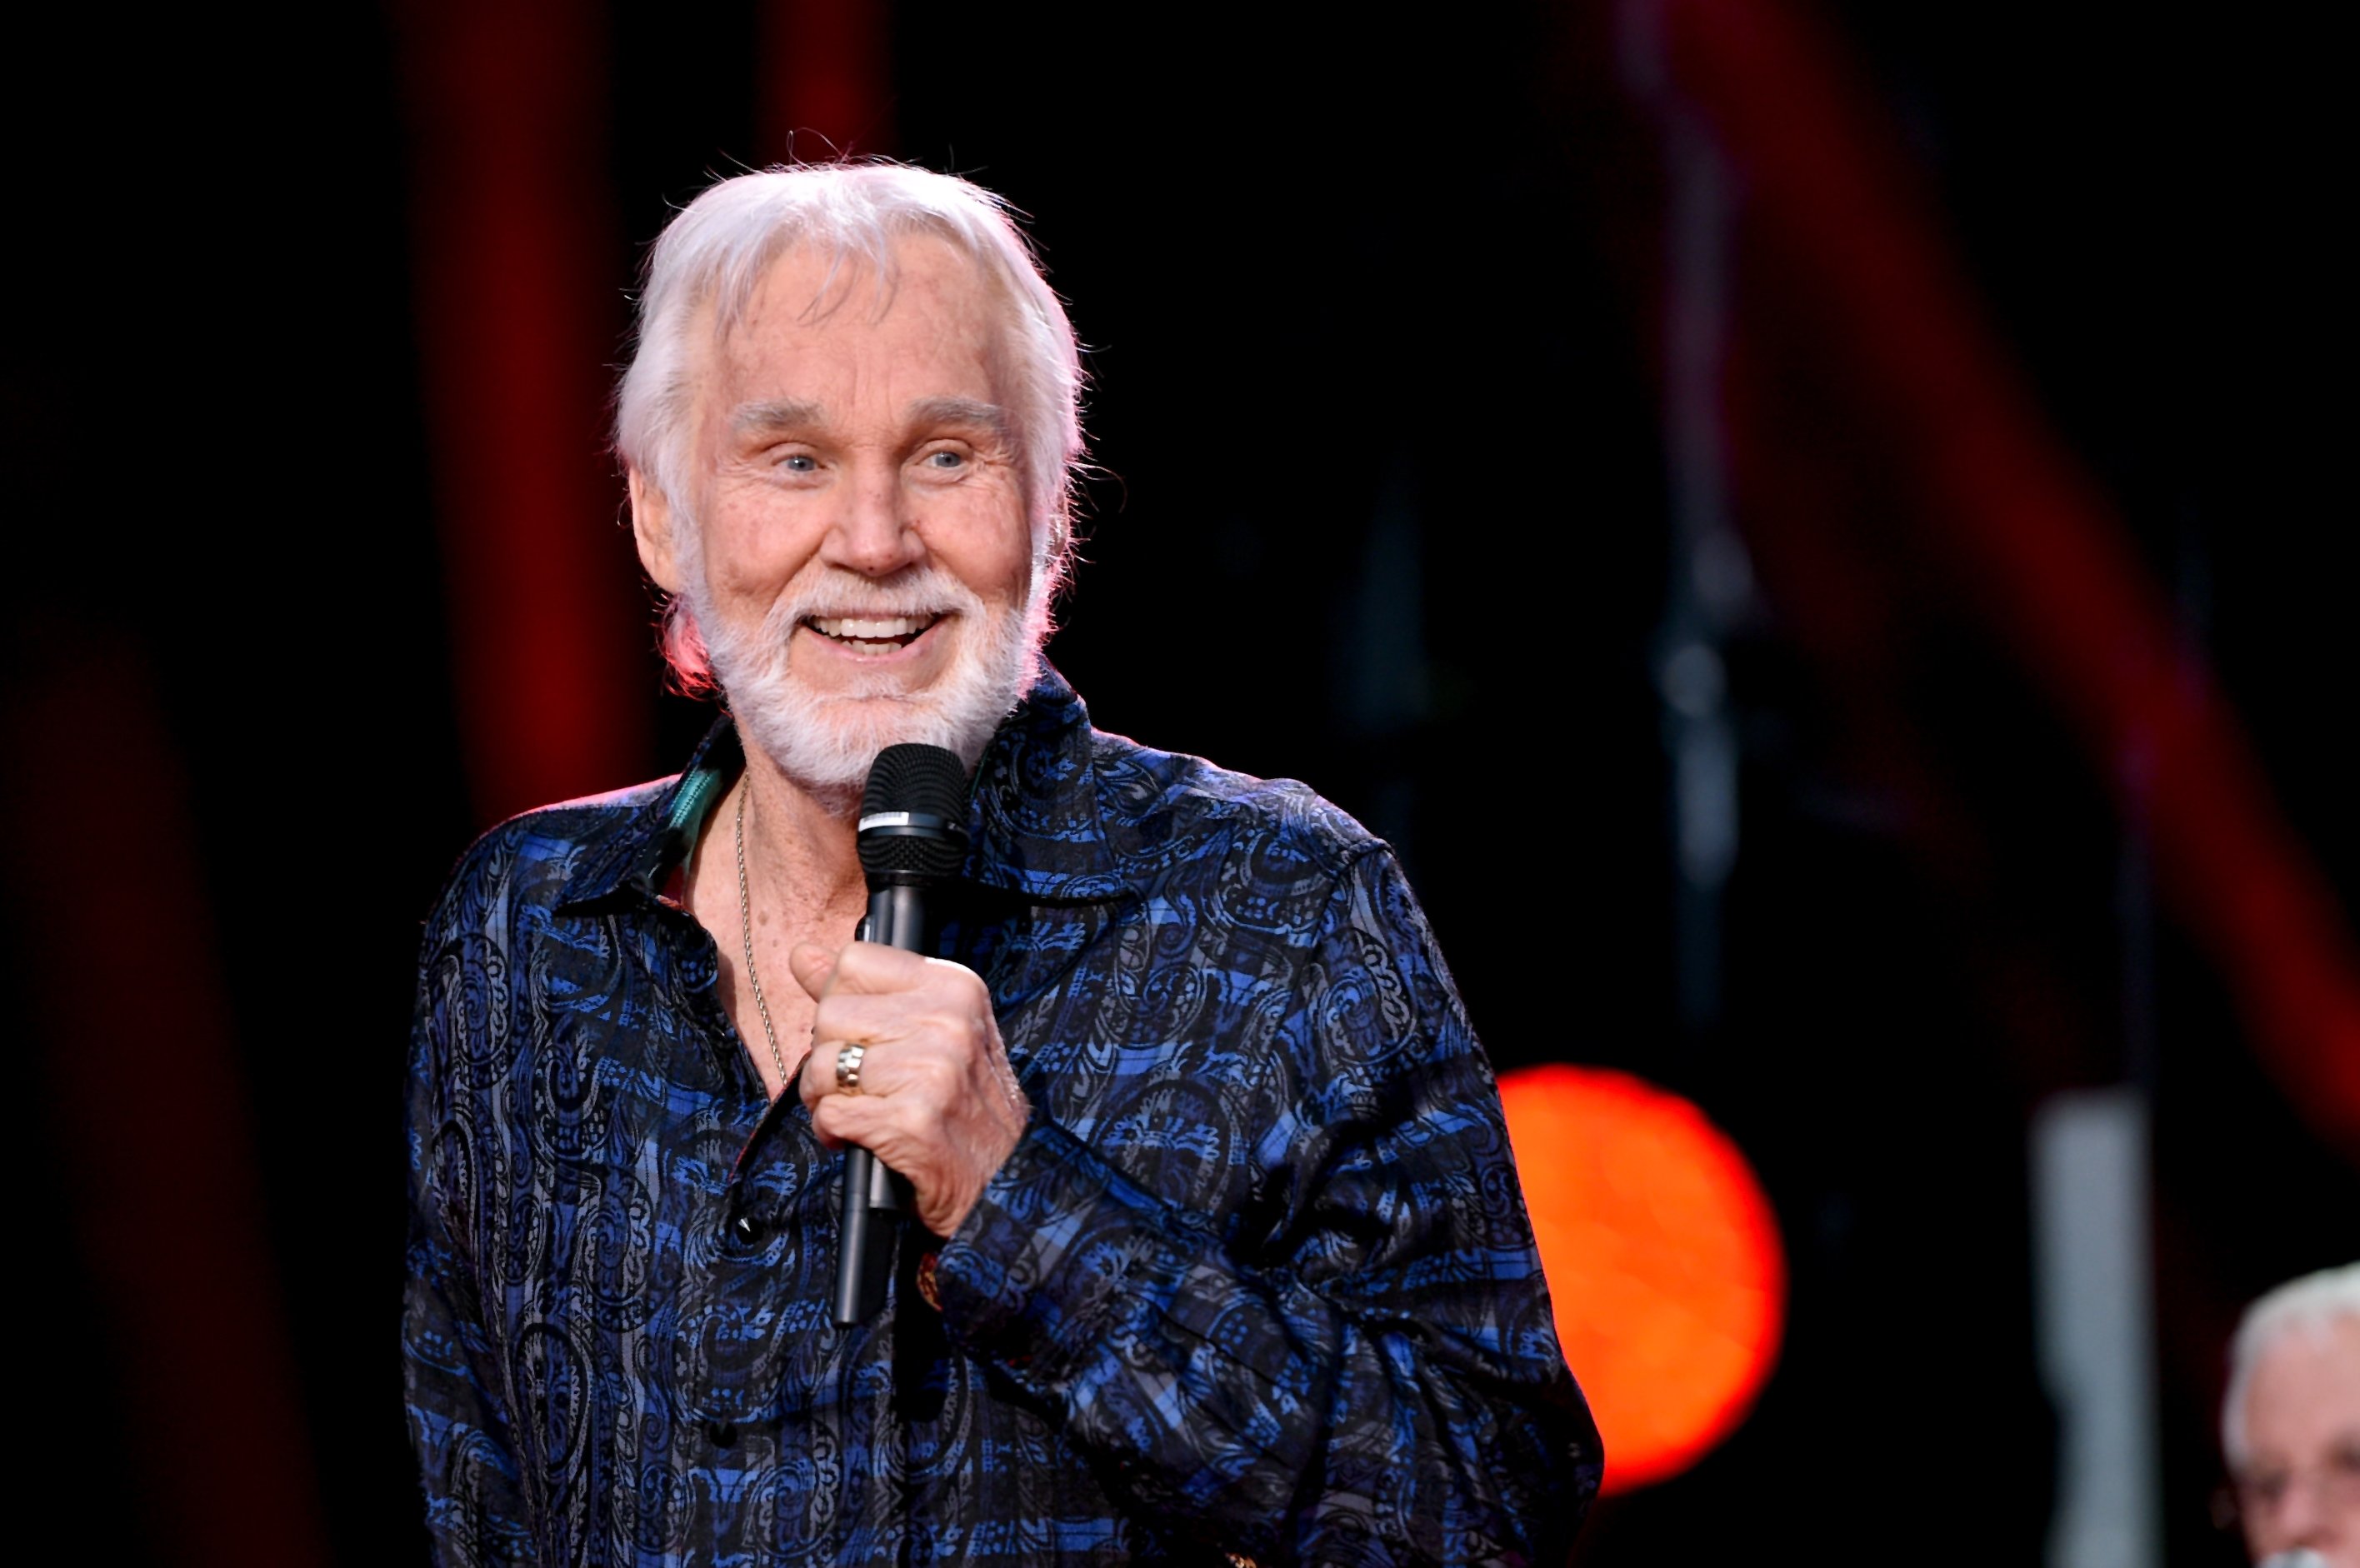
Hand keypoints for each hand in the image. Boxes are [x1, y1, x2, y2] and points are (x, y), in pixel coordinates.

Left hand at [790, 940, 1029, 1236]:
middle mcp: (948, 1021)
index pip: (854, 962)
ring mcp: (931, 1070)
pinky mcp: (910, 1120)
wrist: (1005, 1182)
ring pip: (823, 1064)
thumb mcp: (932, 1031)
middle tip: (858, 1082)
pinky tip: (861, 1137)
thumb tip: (800, 953)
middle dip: (829, 1055)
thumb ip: (863, 992)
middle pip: (830, 1014)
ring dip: (826, 1097)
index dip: (841, 1001)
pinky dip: (833, 1131)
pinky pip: (830, 1112)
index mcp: (954, 987)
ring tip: (858, 1110)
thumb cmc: (963, 1105)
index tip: (862, 1033)